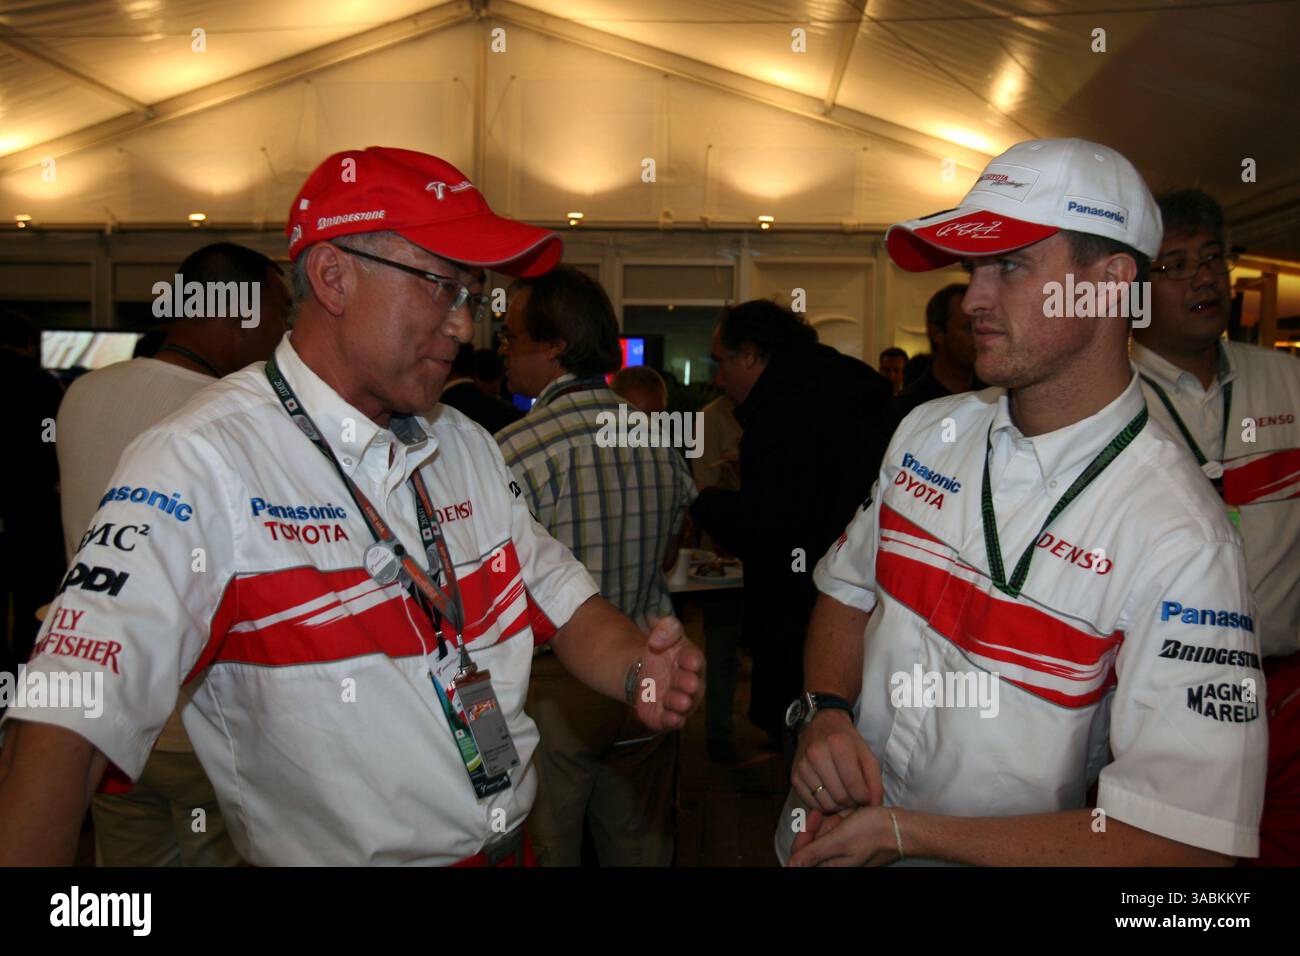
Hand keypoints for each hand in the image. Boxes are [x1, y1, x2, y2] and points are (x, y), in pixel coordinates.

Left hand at [633, 614, 704, 731]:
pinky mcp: (665, 715)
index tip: (688, 660)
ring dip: (680, 703)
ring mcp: (678, 700)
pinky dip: (671, 721)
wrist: (641, 672)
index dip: (692, 661)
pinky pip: (670, 721)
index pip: (695, 659)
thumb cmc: (661, 652)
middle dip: (690, 684)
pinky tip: (670, 719)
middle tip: (689, 684)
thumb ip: (666, 628)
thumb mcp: (663, 632)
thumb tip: (656, 639)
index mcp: (690, 660)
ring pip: (682, 704)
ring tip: (679, 701)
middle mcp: (688, 683)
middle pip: (692, 684)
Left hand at [787, 806, 902, 866]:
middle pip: (812, 844)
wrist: (901, 828)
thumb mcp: (838, 841)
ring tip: (844, 814)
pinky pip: (837, 831)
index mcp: (830, 866)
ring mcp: (843, 852)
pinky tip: (850, 815)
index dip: (802, 836)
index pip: (801, 856)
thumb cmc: (873, 834)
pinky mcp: (851, 844)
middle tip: (830, 814)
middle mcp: (835, 861)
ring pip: (824, 835)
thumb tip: (790, 866)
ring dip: (831, 822)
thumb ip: (812, 853)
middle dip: (820, 827)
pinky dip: (840, 821)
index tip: (812, 817)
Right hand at [791, 708, 881, 813]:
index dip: (864, 797)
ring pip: (826, 804)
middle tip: (855, 798)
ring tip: (844, 796)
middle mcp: (816, 754)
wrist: (821, 725)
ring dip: (838, 807)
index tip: (866, 797)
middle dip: (852, 803)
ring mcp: (803, 766)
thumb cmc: (846, 740)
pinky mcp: (794, 776)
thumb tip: (874, 805)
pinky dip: (823, 806)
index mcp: (838, 744)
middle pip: (839, 796)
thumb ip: (874, 780)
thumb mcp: (866, 754)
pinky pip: (811, 803)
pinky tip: (830, 795)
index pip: (852, 783)